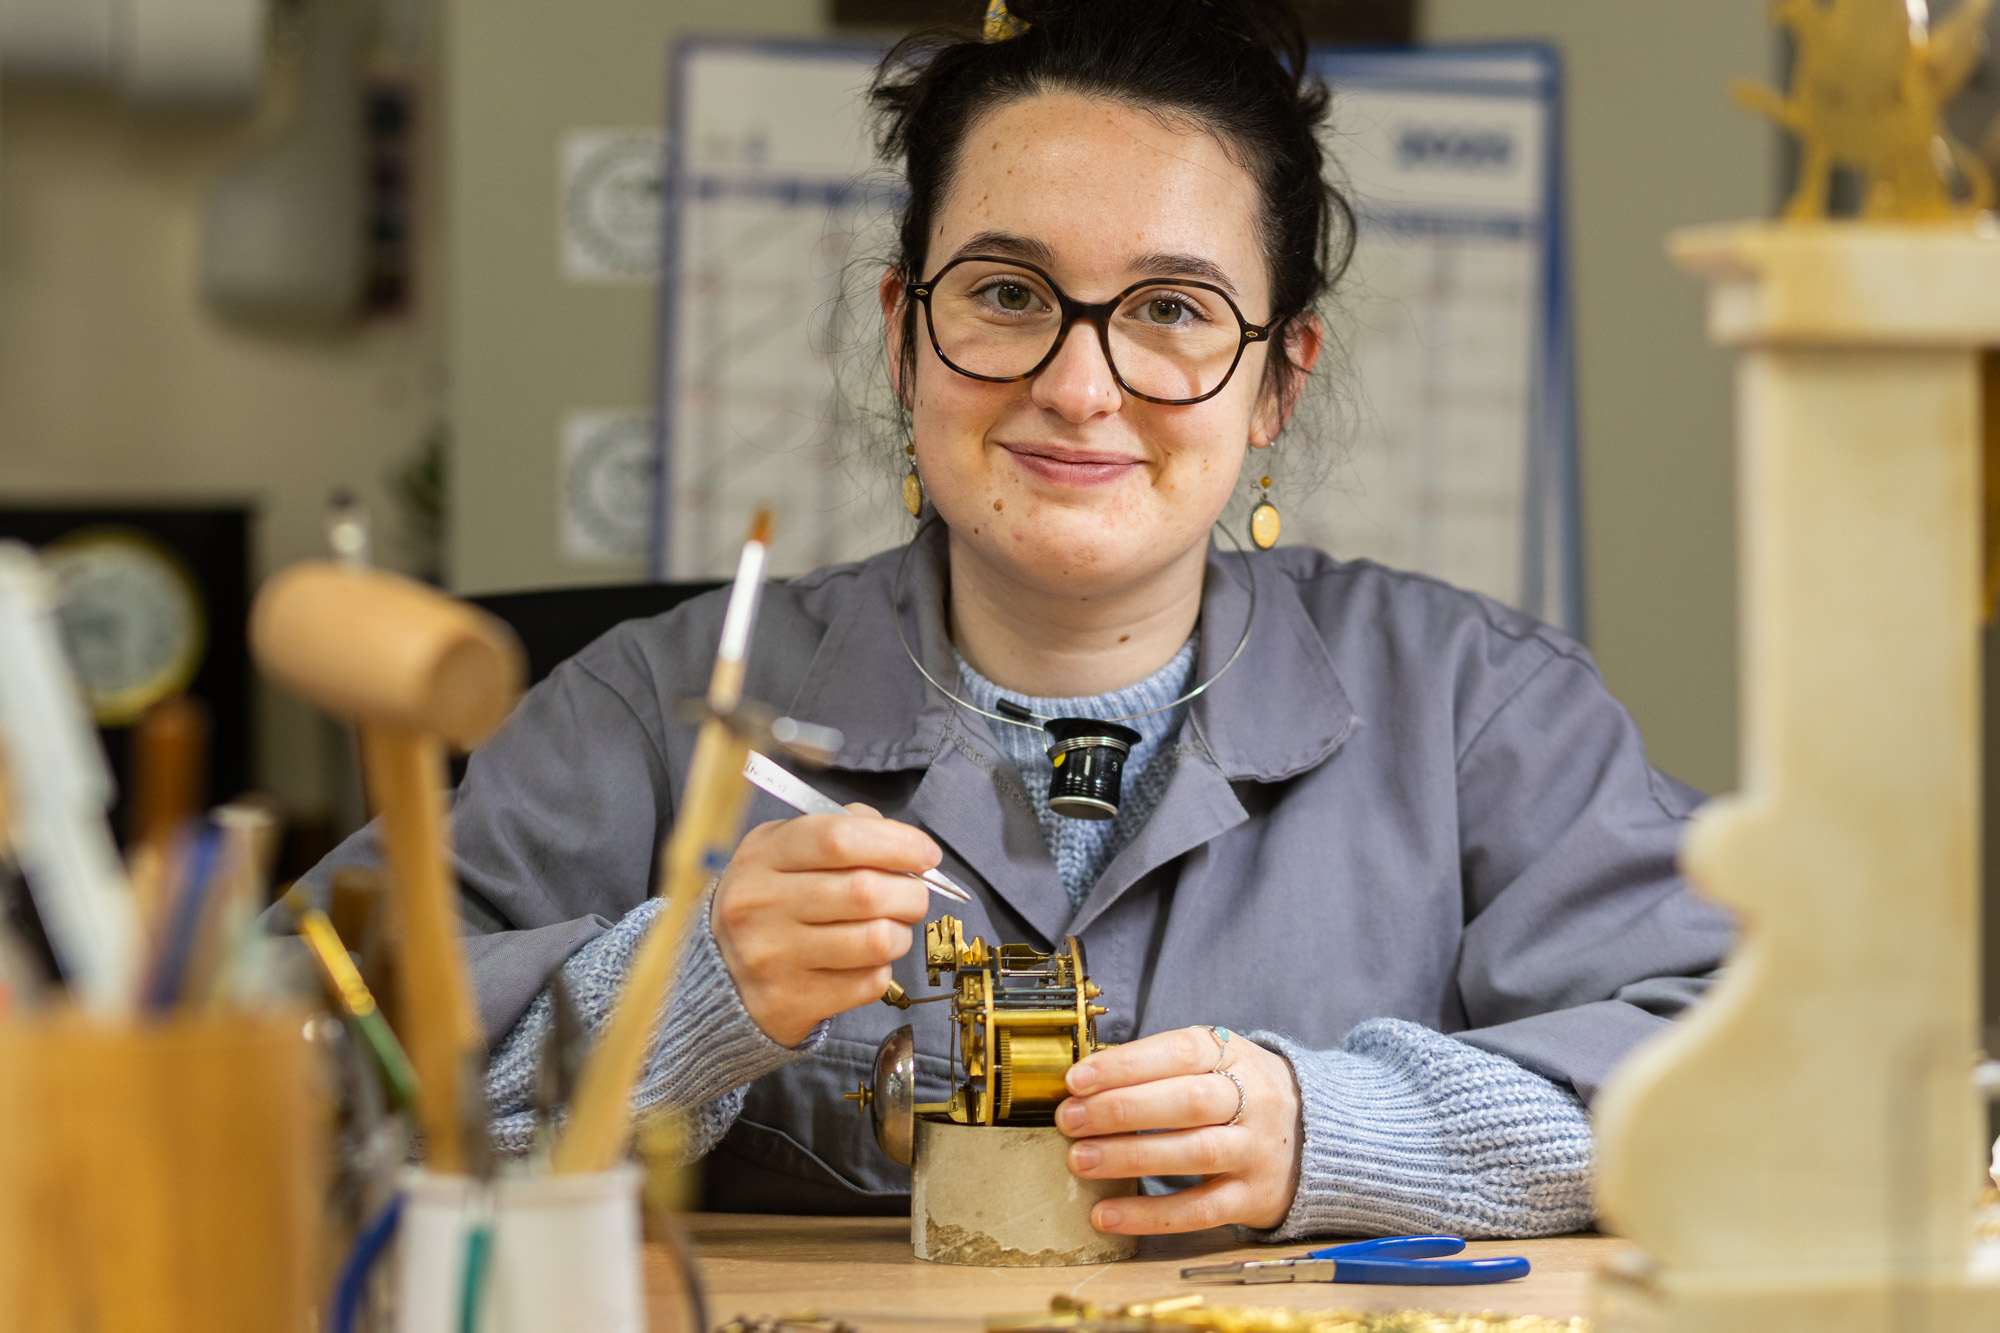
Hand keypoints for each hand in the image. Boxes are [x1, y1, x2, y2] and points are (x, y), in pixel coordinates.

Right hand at [712, 805, 938, 1045]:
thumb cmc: (771, 901)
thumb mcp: (784, 849)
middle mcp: (761, 905)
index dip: (896, 843)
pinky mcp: (790, 1002)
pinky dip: (882, 969)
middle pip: (866, 892)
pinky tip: (864, 961)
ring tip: (891, 928)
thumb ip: (840, 828)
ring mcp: (773, 957)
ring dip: (901, 933)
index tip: (926, 853)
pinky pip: (868, 983)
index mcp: (762, 855)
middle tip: (914, 895)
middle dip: (911, 893)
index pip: (839, 838)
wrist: (719, 974)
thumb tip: (905, 844)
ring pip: (876, 940)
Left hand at [1057, 1026, 1300, 1233]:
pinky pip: (1199, 1209)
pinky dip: (1149, 1215)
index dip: (1127, 1064)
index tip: (1076, 1079)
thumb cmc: (1241, 1093)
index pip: (1179, 1051)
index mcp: (1234, 1055)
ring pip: (1194, 1153)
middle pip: (1187, 1101)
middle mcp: (1252, 1100)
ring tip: (1079, 1160)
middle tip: (1069, 1119)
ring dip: (1130, 1157)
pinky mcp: (1254, 1197)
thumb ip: (1163, 1068)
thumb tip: (1086, 1085)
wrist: (1319, 1135)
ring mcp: (1256, 1150)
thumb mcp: (1216, 1062)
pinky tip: (1106, 1215)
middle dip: (1121, 1110)